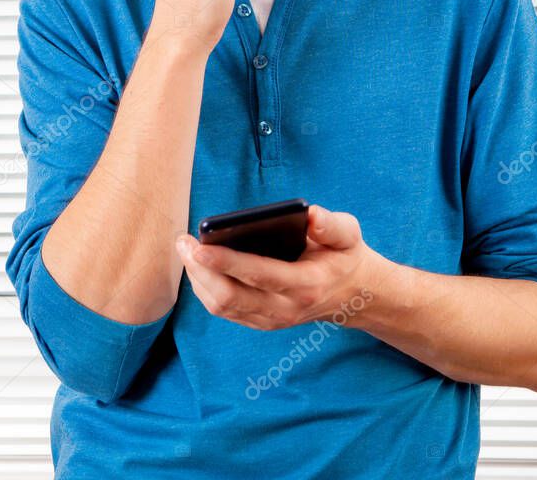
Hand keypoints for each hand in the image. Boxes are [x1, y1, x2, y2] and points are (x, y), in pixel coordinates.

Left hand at [175, 205, 380, 330]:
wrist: (353, 294)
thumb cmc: (344, 255)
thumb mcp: (349, 234)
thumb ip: (333, 225)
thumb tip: (311, 214)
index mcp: (306, 284)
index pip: (259, 275)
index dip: (226, 261)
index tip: (200, 245)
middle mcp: (285, 309)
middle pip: (230, 297)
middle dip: (200, 270)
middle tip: (183, 242)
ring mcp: (271, 320)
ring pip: (221, 307)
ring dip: (197, 279)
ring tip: (185, 248)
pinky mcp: (260, 322)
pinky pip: (224, 310)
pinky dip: (204, 288)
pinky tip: (197, 265)